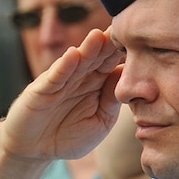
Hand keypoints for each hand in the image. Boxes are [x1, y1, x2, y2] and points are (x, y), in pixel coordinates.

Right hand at [0, 29, 123, 163]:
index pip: (114, 65)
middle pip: (98, 58)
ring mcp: (62, 81)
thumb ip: (112, 103)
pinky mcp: (42, 89)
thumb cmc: (68, 136)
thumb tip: (128, 79)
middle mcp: (81, 78)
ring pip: (78, 62)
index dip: (127, 55)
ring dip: (88, 49)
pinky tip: (73, 55)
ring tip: (100, 36)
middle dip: (110, 45)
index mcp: (98, 84)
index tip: (144, 44)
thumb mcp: (99, 123)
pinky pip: (55, 76)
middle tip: (125, 30)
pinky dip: (64, 66)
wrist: (34, 149)